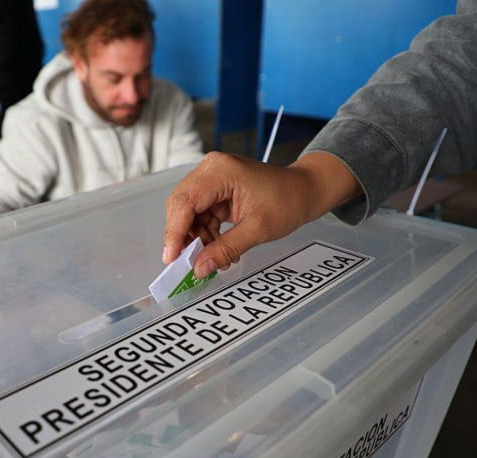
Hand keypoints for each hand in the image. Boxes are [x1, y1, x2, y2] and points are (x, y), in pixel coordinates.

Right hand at [163, 151, 359, 277]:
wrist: (305, 191)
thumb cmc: (288, 202)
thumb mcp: (257, 230)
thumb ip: (226, 249)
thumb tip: (199, 268)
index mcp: (220, 171)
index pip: (185, 202)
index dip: (174, 232)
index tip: (171, 258)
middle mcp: (210, 169)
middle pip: (182, 206)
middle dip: (185, 237)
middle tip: (190, 263)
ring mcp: (211, 178)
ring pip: (189, 213)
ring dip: (198, 238)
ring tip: (216, 259)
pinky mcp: (215, 189)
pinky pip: (200, 214)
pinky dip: (206, 233)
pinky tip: (217, 248)